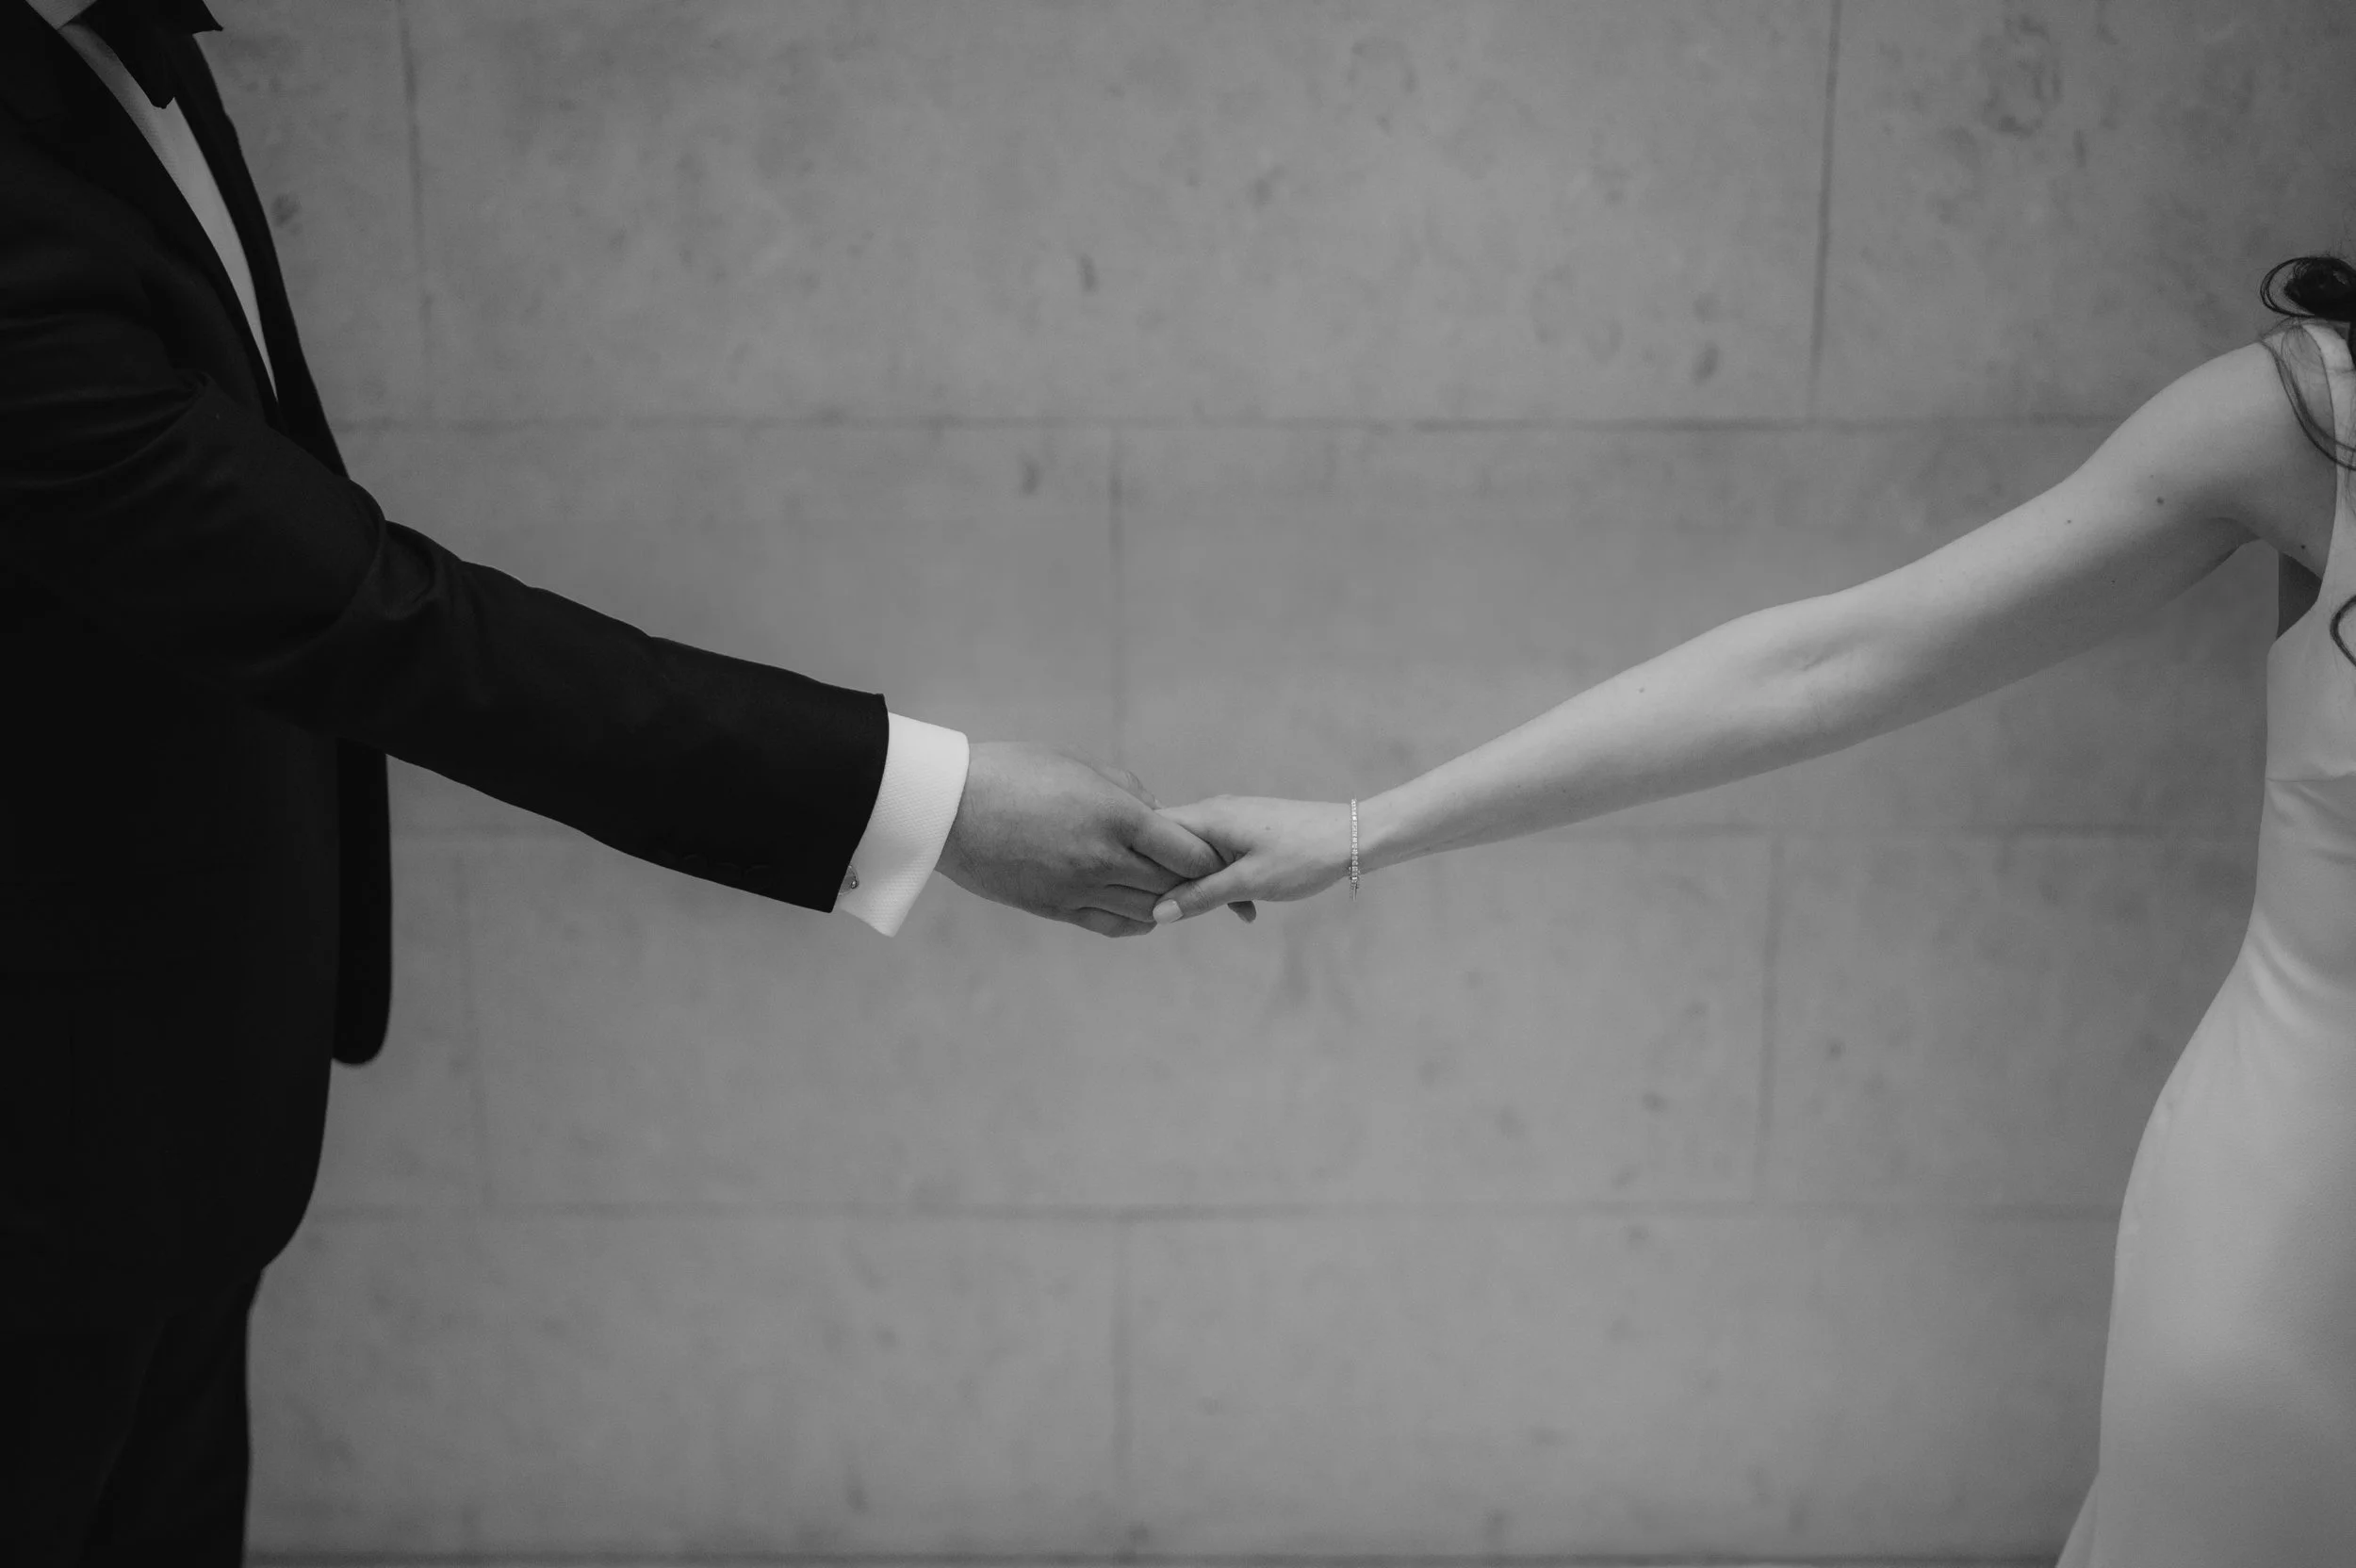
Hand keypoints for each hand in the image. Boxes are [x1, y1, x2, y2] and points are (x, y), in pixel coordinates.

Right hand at [938, 743, 1231, 936]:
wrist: (951, 808)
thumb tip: (1158, 814)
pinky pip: (1112, 925)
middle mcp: (1103, 858)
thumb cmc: (1014, 772)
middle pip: (1173, 884)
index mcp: (1116, 816)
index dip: (1208, 855)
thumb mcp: (1079, 765)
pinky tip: (1143, 910)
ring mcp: (1079, 888)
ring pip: (1148, 911)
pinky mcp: (1056, 909)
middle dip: (1195, 881)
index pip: (1188, 851)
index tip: (1217, 851)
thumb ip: (1128, 792)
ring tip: (1173, 890)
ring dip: (1167, 903)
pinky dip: (1137, 921)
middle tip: (1206, 876)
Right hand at [1147, 796, 1353, 922]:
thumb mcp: (1249, 883)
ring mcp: (1233, 818)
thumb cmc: (1303, 856)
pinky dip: (1228, 880)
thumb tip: (1159, 913)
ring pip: (1199, 855)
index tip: (1149, 896)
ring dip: (1208, 886)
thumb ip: (1201, 896)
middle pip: (1173, 846)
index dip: (1144, 864)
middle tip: (1193, 912)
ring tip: (1236, 910)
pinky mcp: (1250, 828)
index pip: (1153, 831)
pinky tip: (1248, 906)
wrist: (1354, 838)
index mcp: (1209, 816)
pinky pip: (1222, 855)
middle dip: (1178, 882)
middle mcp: (1216, 811)